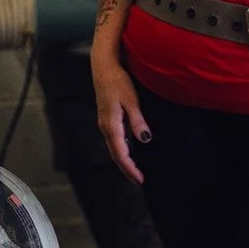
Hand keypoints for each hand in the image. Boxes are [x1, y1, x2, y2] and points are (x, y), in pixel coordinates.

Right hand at [91, 57, 150, 184]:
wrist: (104, 67)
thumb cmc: (118, 81)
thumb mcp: (131, 100)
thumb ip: (137, 121)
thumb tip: (145, 139)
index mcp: (111, 125)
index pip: (121, 153)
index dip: (130, 168)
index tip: (140, 179)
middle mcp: (105, 127)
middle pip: (115, 154)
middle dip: (126, 169)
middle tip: (139, 180)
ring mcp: (104, 122)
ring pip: (113, 148)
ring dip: (124, 160)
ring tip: (134, 170)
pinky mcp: (106, 118)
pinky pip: (114, 140)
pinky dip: (121, 150)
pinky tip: (129, 150)